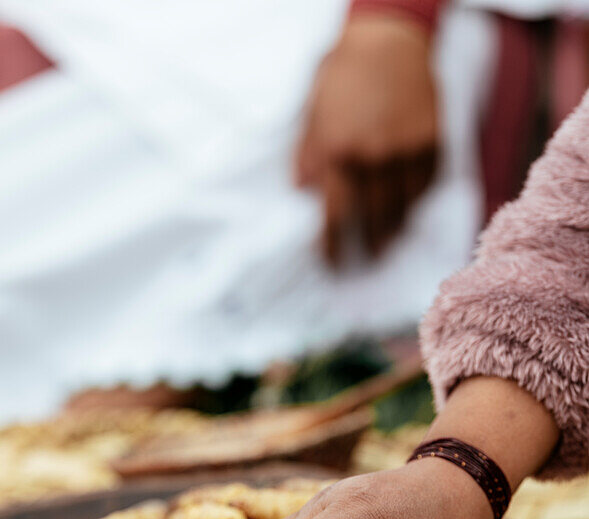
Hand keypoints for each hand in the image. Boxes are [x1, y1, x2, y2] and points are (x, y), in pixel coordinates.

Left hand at [295, 14, 438, 261]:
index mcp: (340, 152)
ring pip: (404, 207)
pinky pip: (426, 185)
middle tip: (366, 259)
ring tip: (388, 239)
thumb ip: (307, 155)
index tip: (330, 264)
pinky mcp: (434, 142)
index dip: (331, 246)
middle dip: (369, 244)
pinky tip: (408, 206)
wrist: (390, 37)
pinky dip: (416, 199)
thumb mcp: (313, 111)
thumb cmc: (344, 73)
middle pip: (374, 219)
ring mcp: (408, 150)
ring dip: (395, 228)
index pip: (335, 216)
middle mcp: (376, 156)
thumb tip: (302, 193)